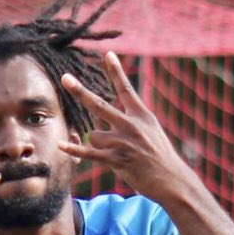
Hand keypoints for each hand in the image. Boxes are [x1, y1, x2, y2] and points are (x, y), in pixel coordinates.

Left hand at [59, 53, 193, 204]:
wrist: (172, 180)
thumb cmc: (160, 157)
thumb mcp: (152, 131)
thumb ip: (133, 120)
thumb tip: (112, 116)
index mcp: (141, 115)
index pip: (125, 89)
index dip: (116, 71)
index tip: (107, 54)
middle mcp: (131, 125)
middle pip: (99, 105)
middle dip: (80, 92)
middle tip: (65, 78)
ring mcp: (124, 143)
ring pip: (95, 136)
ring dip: (101, 144)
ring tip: (119, 153)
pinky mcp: (117, 160)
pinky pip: (90, 153)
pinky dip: (75, 150)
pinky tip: (61, 145)